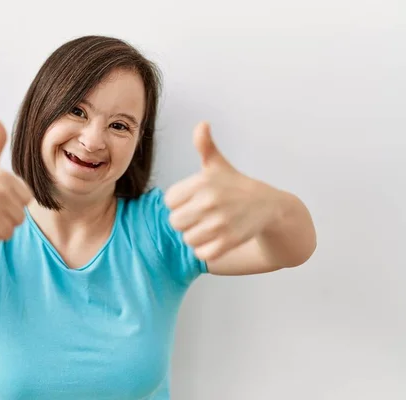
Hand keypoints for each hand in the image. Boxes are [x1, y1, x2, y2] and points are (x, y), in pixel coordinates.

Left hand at [164, 122, 280, 260]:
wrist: (269, 206)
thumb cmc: (236, 185)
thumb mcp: (218, 164)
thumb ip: (205, 145)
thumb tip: (202, 124)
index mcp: (202, 182)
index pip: (169, 201)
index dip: (179, 203)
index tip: (193, 200)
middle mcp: (210, 201)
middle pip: (175, 222)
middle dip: (186, 221)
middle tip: (201, 216)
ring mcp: (220, 223)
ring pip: (187, 239)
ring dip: (196, 236)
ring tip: (209, 227)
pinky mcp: (229, 242)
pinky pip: (202, 253)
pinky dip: (206, 250)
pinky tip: (216, 240)